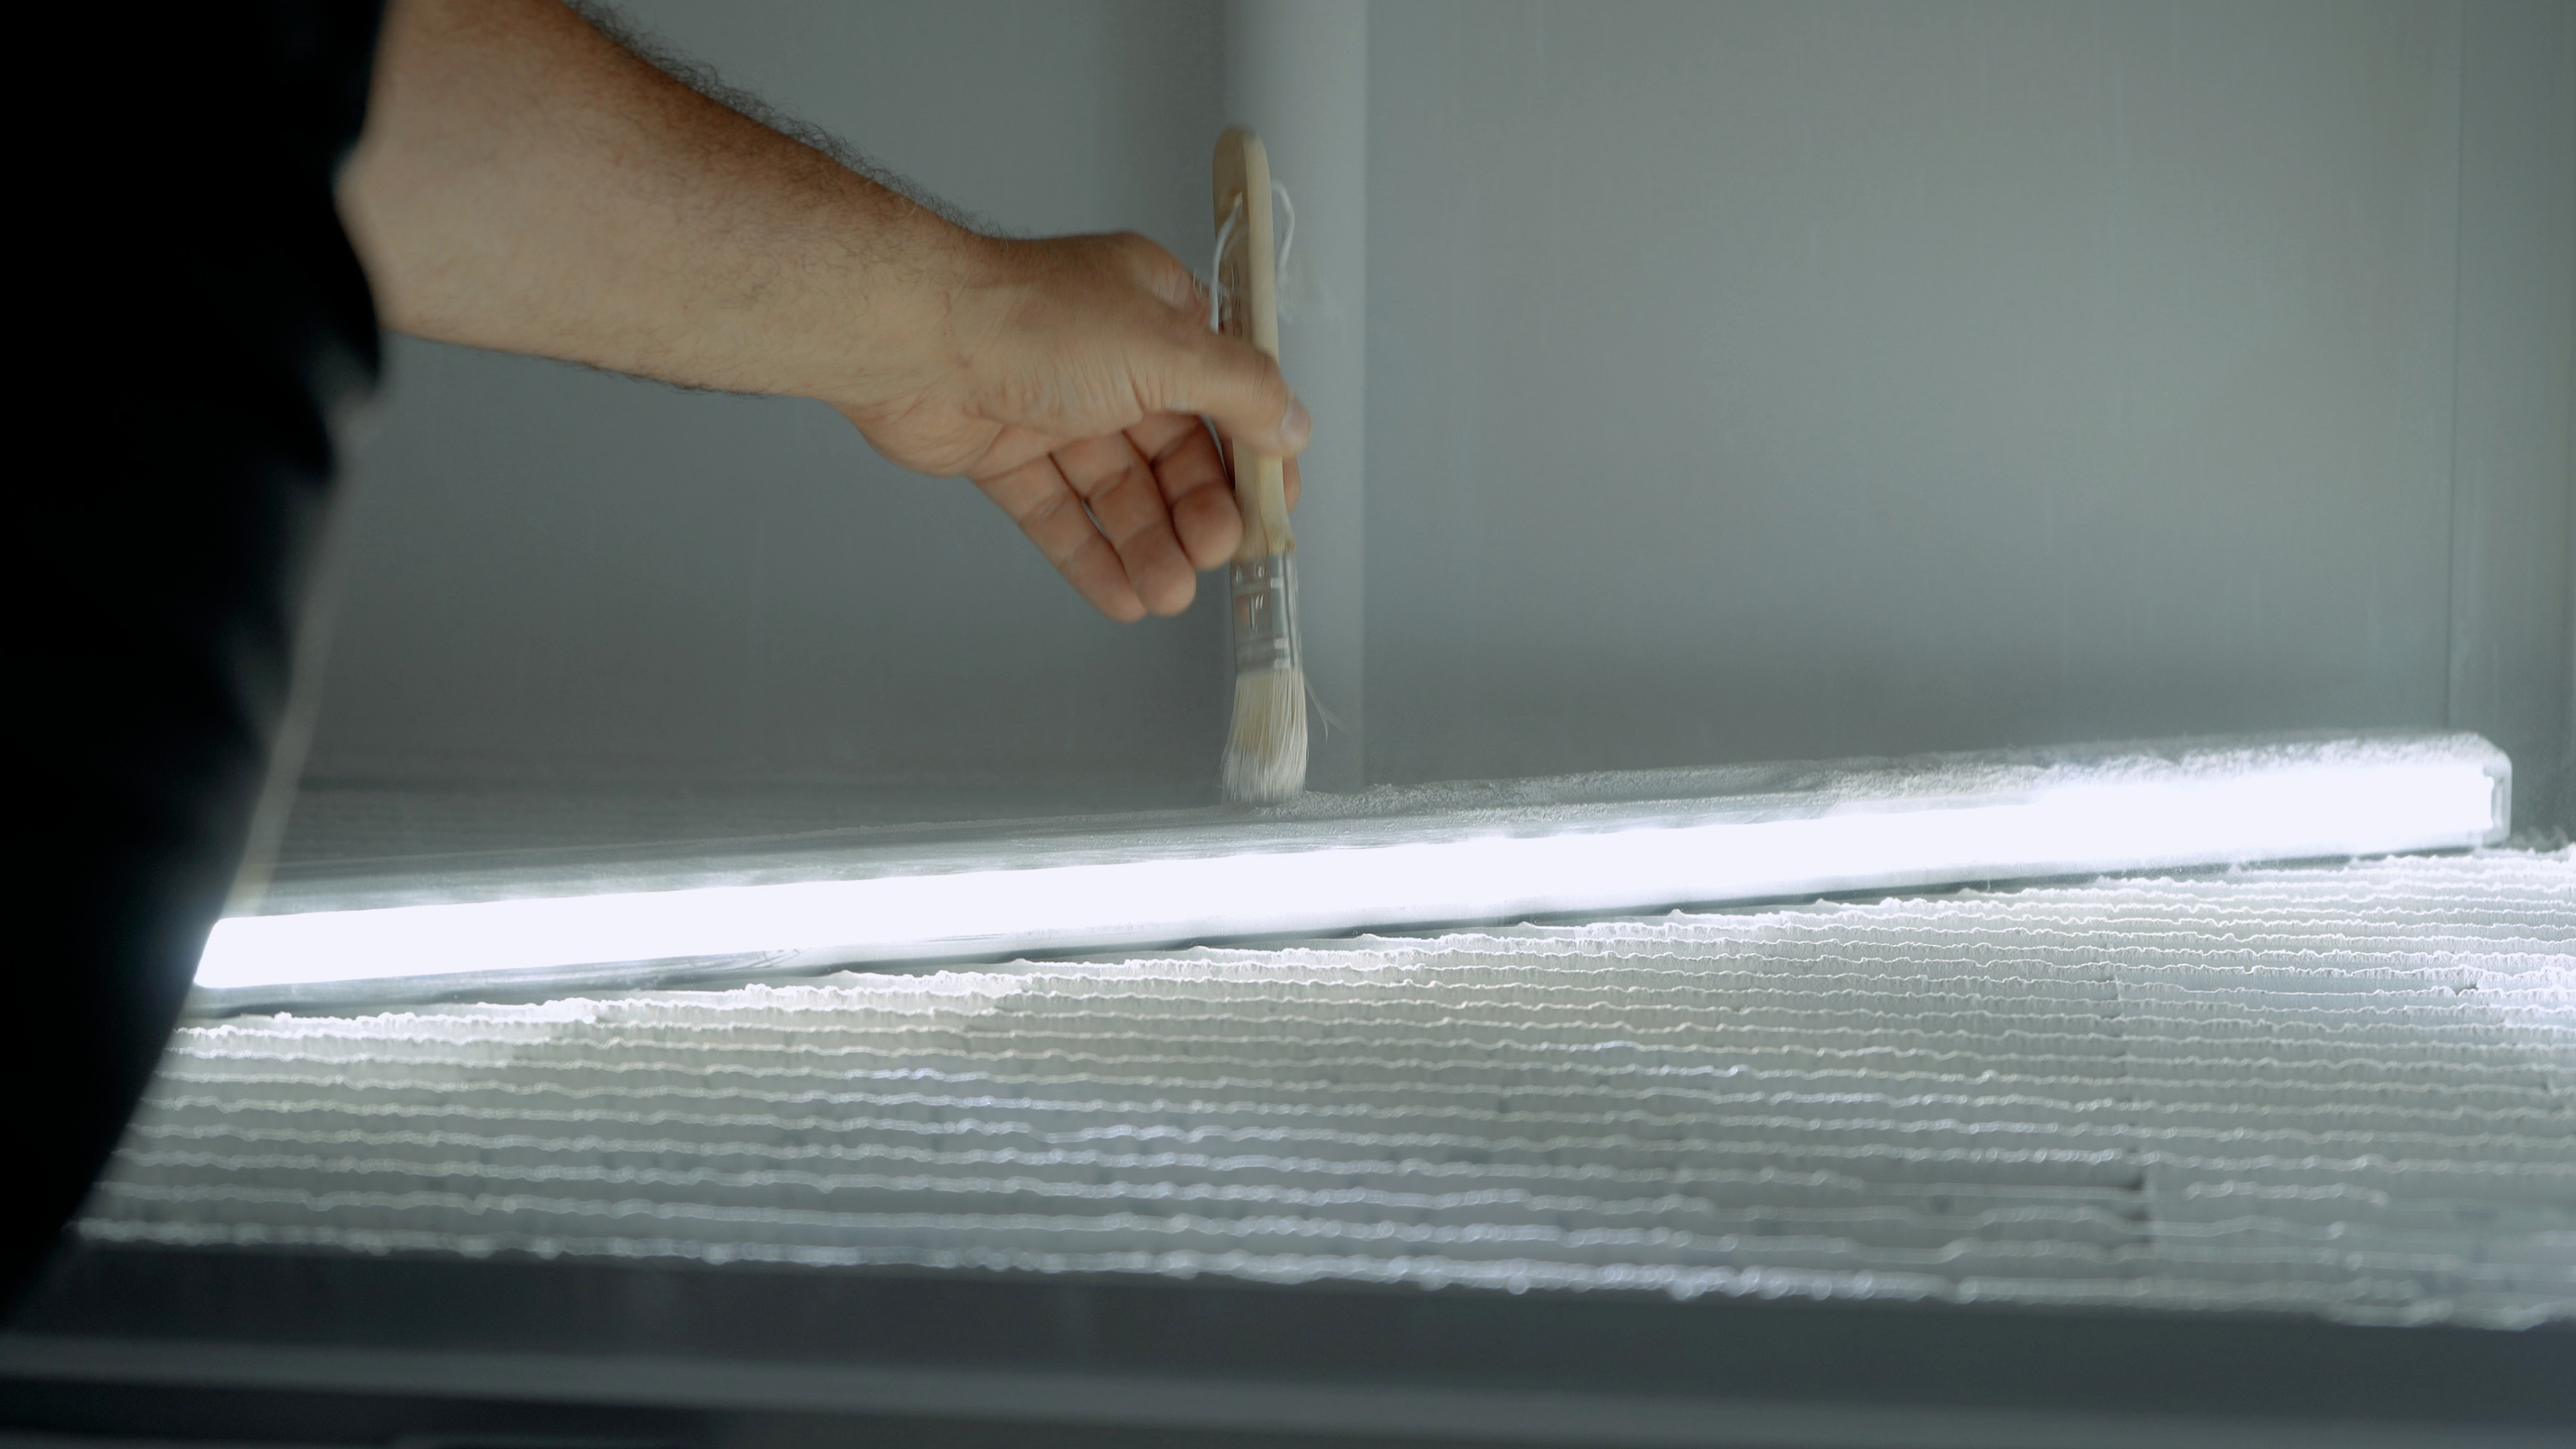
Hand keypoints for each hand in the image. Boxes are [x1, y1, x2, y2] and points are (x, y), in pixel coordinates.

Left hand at [832, 231, 1306, 621]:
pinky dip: (1090, 555)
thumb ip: (1239, 391)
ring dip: (1149, 544)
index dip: (1253, 452)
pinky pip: (1059, 511)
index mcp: (1154, 312)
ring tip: (1169, 594)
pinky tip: (1122, 597)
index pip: (1225, 390)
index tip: (1274, 505)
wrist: (912, 338)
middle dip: (1198, 509)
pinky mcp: (1004, 451)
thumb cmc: (1035, 322)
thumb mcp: (1167, 348)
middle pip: (1173, 450)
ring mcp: (1054, 406)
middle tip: (1217, 555)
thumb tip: (1293, 424)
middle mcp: (1108, 357)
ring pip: (1117, 489)